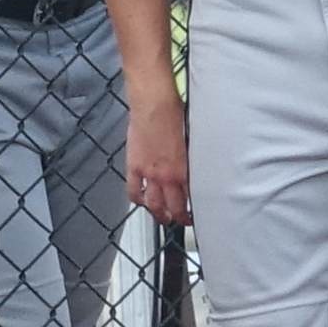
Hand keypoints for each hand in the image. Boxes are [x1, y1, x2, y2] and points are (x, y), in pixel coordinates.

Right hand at [125, 104, 190, 225]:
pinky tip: (140, 201)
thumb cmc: (173, 115)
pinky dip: (137, 199)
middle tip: (180, 222)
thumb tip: (190, 167)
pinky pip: (134, 190)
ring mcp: (149, 173)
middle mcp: (167, 176)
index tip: (193, 213)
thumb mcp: (190, 141)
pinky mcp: (134, 166)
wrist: (154, 105)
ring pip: (153, 204)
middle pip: (173, 207)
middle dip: (177, 218)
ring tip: (161, 217)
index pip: (189, 198)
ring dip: (158, 214)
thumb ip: (189, 159)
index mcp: (184, 169)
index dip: (191, 210)